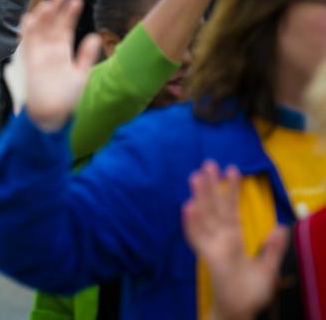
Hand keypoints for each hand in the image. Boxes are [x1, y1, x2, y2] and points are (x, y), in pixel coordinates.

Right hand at [21, 0, 100, 131]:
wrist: (52, 116)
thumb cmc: (68, 99)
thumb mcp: (81, 75)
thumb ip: (86, 56)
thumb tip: (95, 36)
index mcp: (62, 51)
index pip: (65, 27)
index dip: (69, 14)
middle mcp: (49, 50)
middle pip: (51, 25)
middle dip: (55, 9)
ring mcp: (38, 55)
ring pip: (39, 30)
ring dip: (42, 17)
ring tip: (49, 3)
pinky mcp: (29, 62)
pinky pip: (27, 44)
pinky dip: (28, 31)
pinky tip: (30, 18)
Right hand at [182, 161, 287, 319]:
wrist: (240, 311)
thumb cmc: (249, 292)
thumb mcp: (267, 269)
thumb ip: (272, 249)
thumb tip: (281, 227)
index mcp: (233, 239)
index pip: (231, 209)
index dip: (232, 190)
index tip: (233, 169)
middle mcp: (220, 238)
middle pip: (214, 208)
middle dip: (211, 186)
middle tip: (208, 163)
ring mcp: (212, 246)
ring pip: (204, 217)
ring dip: (199, 197)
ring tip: (195, 177)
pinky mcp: (208, 257)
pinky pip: (197, 238)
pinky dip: (191, 223)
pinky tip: (187, 207)